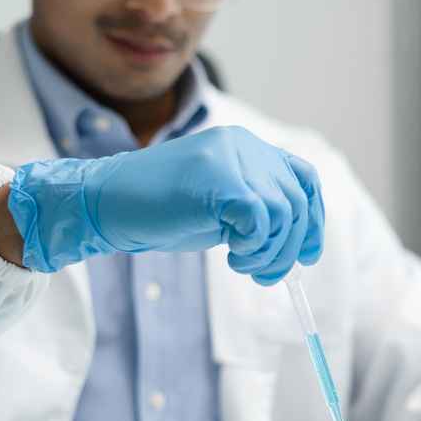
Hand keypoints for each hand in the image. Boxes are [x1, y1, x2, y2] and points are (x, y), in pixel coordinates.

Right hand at [7, 126, 323, 284]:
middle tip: (265, 274)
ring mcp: (231, 159)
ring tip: (243, 265)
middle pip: (297, 202)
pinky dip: (253, 246)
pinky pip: (261, 220)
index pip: (303, 180)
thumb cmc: (161, 210)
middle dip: (289, 248)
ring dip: (269, 252)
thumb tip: (302, 244)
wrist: (108, 204)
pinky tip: (231, 255)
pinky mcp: (219, 180)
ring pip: (283, 214)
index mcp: (247, 147)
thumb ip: (259, 210)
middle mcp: (244, 145)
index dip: (312, 220)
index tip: (307, 254)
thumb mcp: (221, 206)